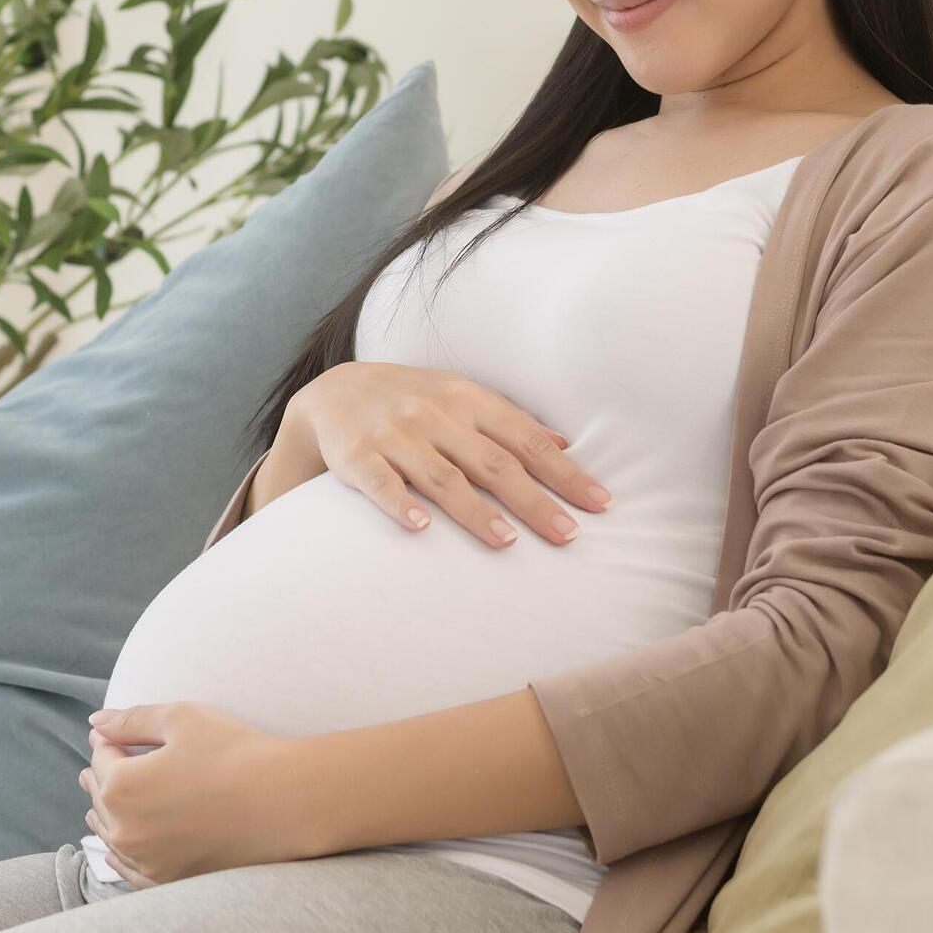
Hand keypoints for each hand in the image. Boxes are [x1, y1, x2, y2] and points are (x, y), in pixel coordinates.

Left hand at [82, 702, 310, 881]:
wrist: (284, 802)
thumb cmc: (234, 753)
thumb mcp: (180, 719)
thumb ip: (132, 720)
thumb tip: (97, 722)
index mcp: (121, 787)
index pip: (101, 757)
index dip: (105, 740)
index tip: (109, 733)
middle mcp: (125, 829)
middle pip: (101, 798)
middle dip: (100, 776)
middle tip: (101, 763)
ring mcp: (146, 861)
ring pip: (111, 836)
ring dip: (104, 816)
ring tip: (96, 804)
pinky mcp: (170, 880)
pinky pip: (131, 872)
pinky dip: (119, 858)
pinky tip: (113, 853)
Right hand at [287, 360, 612, 548]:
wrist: (334, 391)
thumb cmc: (413, 400)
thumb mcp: (462, 396)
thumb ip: (510, 421)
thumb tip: (566, 443)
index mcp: (469, 400)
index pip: (526, 439)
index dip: (565, 472)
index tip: (599, 504)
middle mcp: (436, 414)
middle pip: (493, 462)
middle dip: (533, 500)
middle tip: (567, 534)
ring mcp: (395, 434)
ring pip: (442, 476)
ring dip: (475, 510)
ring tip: (507, 541)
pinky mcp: (357, 455)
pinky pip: (380, 482)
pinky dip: (399, 503)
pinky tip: (420, 528)